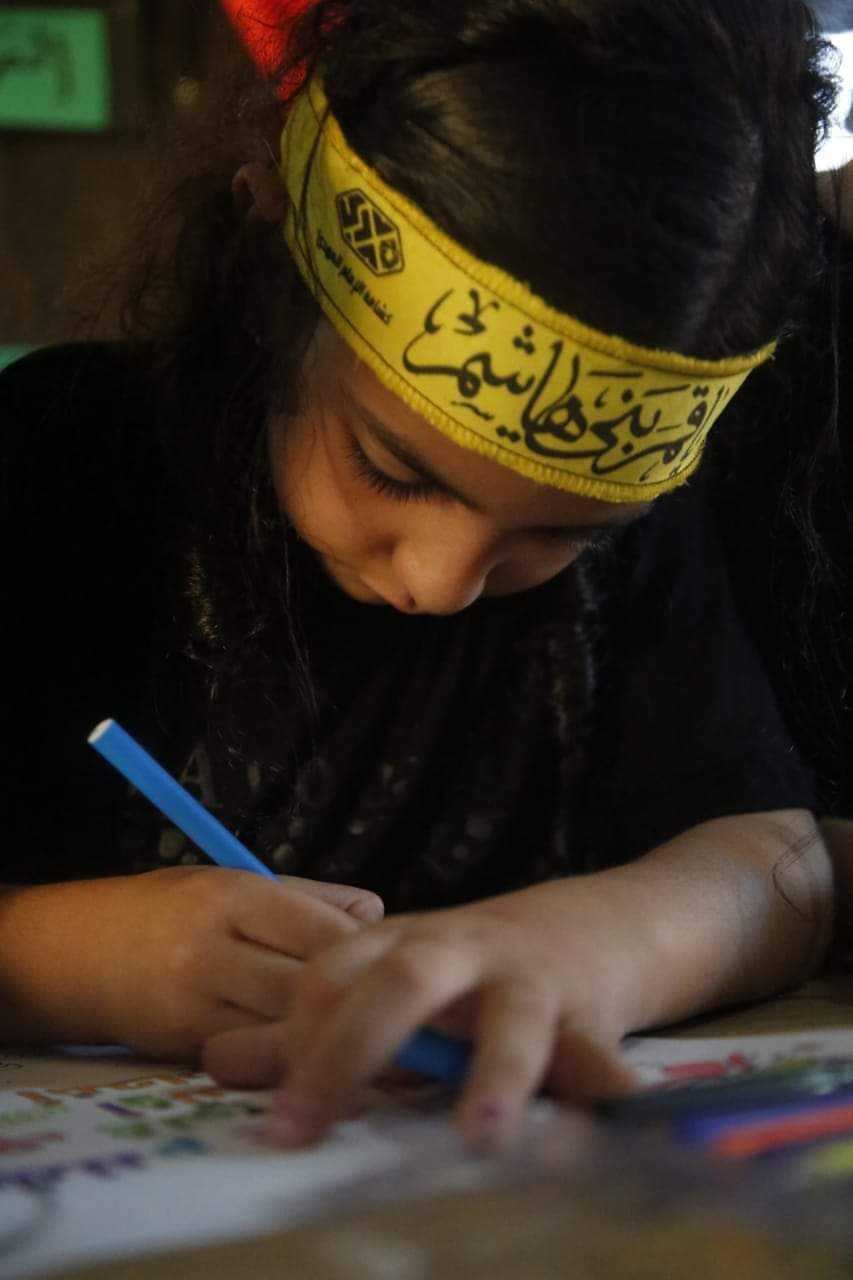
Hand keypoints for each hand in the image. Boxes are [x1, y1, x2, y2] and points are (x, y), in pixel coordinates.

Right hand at [0, 869, 381, 1057]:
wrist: (80, 953)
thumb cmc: (169, 911)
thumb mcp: (232, 882)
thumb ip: (306, 897)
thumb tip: (374, 912)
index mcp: (233, 897)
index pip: (323, 930)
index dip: (365, 950)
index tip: (383, 960)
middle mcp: (212, 950)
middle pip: (310, 985)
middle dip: (351, 997)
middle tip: (381, 1005)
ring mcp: (195, 1003)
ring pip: (286, 1028)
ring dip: (324, 1031)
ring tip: (353, 1030)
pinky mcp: (186, 1046)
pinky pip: (255, 1055)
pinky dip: (286, 1053)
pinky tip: (305, 1048)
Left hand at [202, 878, 639, 1148]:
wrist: (595, 923)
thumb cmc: (476, 966)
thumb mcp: (394, 979)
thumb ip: (313, 1026)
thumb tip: (216, 1060)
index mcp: (403, 944)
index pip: (331, 974)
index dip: (297, 1037)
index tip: (278, 1116)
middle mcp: (461, 952)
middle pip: (400, 982)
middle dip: (351, 1051)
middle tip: (303, 1126)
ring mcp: (528, 980)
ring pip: (511, 1020)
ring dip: (496, 1075)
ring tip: (482, 1137)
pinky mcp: (590, 1013)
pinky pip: (597, 1055)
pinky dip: (608, 1088)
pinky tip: (618, 1115)